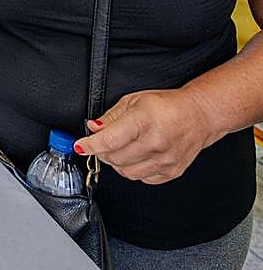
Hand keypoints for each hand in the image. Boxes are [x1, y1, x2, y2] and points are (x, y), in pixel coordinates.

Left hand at [74, 88, 216, 184]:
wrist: (199, 115)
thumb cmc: (167, 106)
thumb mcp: (134, 101)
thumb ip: (111, 116)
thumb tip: (93, 128)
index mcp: (144, 121)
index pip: (109, 141)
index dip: (90, 145)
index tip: (80, 146)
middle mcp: (155, 142)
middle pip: (114, 158)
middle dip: (101, 152)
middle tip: (101, 143)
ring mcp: (165, 159)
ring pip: (126, 172)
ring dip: (116, 163)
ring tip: (119, 149)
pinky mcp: (172, 171)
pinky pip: (142, 178)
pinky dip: (133, 170)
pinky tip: (136, 157)